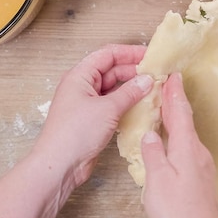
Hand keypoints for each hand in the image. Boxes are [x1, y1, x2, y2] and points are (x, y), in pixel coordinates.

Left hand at [34, 44, 152, 186]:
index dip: (129, 53)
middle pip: (112, 70)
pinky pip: (114, 104)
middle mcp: (83, 86)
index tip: (150, 55)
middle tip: (157, 74)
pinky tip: (143, 105)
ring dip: (133, 87)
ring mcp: (88, 103)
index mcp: (80, 76)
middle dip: (134, 71)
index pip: (108, 55)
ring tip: (154, 88)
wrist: (59, 165)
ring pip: (114, 88)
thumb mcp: (107, 109)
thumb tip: (148, 80)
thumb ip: (130, 92)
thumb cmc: (76, 132)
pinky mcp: (94, 119)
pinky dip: (128, 103)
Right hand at [140, 73, 217, 217]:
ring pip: (189, 135)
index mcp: (186, 148)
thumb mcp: (157, 179)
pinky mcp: (203, 177)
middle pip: (186, 121)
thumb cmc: (176, 211)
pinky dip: (181, 137)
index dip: (175, 94)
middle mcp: (199, 152)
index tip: (172, 76)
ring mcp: (203, 165)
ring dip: (179, 119)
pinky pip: (191, 148)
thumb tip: (149, 134)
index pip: (180, 113)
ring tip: (169, 109)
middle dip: (177, 102)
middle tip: (171, 85)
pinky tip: (175, 142)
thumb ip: (153, 153)